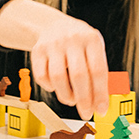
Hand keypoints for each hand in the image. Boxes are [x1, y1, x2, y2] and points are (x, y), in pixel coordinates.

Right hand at [0, 0, 108, 119]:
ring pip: (58, 78)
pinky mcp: (37, 50)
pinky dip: (50, 88)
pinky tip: (57, 87)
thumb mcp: (94, 49)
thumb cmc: (80, 44)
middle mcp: (72, 39)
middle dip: (83, 99)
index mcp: (92, 39)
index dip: (100, 93)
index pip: (98, 70)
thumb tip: (101, 103)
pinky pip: (42, 76)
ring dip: (66, 96)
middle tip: (86, 113)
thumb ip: (99, 73)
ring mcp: (53, 44)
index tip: (101, 109)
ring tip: (71, 100)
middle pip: (78, 76)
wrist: (54, 25)